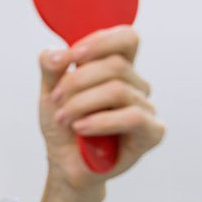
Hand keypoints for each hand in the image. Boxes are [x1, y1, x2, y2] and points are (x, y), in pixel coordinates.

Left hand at [38, 25, 164, 190]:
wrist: (65, 163)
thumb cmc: (63, 126)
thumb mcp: (50, 92)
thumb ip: (51, 68)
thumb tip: (56, 52)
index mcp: (116, 68)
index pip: (126, 38)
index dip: (100, 42)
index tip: (71, 57)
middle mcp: (135, 85)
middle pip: (115, 65)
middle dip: (77, 81)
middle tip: (56, 99)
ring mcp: (146, 108)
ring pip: (118, 90)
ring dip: (81, 103)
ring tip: (63, 118)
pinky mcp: (151, 132)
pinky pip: (132, 117)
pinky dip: (101, 121)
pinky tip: (81, 128)